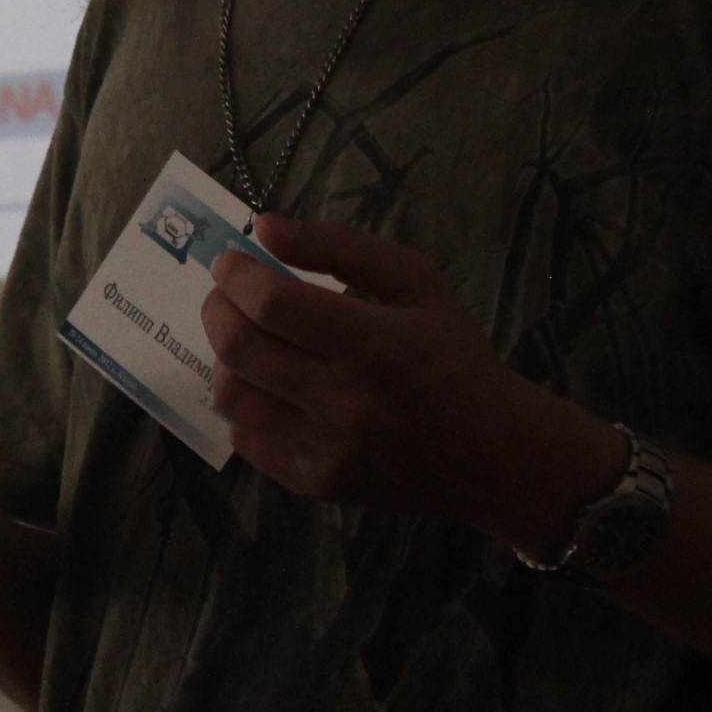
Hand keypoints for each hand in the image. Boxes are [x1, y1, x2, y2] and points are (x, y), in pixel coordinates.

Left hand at [199, 214, 616, 546]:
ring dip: (225, 358)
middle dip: (217, 308)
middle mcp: (346, 402)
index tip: (233, 262)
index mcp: (375, 345)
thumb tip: (263, 227)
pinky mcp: (316, 484)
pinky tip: (269, 387)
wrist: (494, 455)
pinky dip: (244, 406)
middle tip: (228, 294)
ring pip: (231, 397)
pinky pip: (245, 441)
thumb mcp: (416, 282)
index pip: (272, 305)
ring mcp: (327, 450)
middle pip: (239, 348)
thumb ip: (339, 246)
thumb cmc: (453, 357)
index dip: (236, 275)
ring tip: (249, 340)